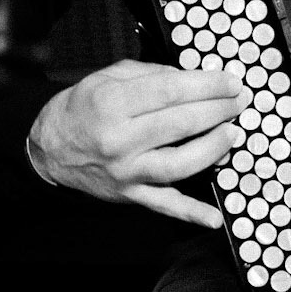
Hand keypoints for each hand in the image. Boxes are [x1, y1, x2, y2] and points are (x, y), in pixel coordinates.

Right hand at [28, 60, 247, 226]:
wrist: (50, 147)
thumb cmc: (83, 108)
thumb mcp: (109, 77)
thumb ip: (152, 74)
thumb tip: (193, 79)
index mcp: (112, 104)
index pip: (171, 91)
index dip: (208, 86)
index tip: (231, 82)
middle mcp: (119, 140)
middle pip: (181, 124)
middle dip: (218, 110)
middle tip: (240, 102)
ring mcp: (126, 171)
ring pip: (179, 163)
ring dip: (213, 149)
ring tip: (233, 133)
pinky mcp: (130, 195)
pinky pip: (164, 205)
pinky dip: (191, 213)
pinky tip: (215, 217)